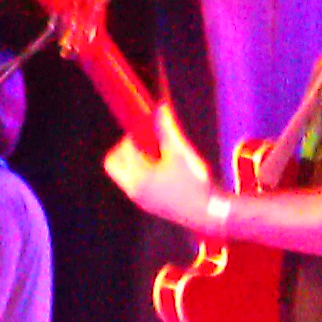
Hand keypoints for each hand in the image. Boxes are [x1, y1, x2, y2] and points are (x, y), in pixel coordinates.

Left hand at [102, 104, 223, 235]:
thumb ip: (166, 129)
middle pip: (112, 164)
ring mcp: (139, 199)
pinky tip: (162, 172)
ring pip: (122, 175)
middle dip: (124, 150)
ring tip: (156, 158)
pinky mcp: (147, 205)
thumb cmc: (195, 182)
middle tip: (144, 144)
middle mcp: (134, 189)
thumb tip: (160, 108)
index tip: (146, 131)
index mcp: (139, 176)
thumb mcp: (180, 152)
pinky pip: (133, 184)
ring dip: (133, 162)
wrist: (208, 213)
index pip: (122, 150)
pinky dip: (140, 174)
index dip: (133, 136)